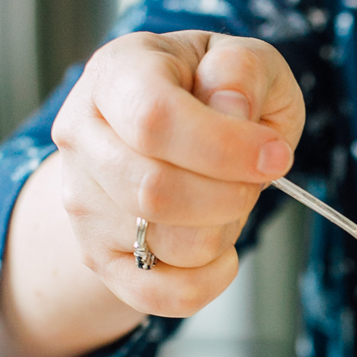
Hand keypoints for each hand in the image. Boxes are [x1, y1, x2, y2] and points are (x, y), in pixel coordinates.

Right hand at [51, 31, 304, 318]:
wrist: (166, 136)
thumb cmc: (213, 93)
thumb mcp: (243, 61)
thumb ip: (243, 70)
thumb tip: (231, 110)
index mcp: (117, 73)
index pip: (155, 119)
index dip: (225, 147)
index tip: (275, 156)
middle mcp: (82, 135)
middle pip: (155, 192)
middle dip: (230, 195)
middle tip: (257, 180)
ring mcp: (81, 200)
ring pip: (163, 244)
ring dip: (223, 231)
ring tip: (228, 201)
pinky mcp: (97, 255)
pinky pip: (157, 294)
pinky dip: (207, 282)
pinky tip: (222, 253)